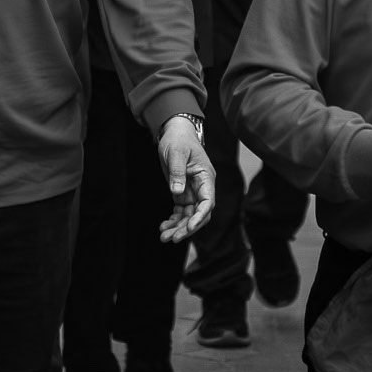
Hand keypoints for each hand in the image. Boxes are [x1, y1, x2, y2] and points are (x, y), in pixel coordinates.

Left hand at [156, 116, 214, 241]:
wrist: (175, 132)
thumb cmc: (178, 139)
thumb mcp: (176, 153)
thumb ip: (178, 172)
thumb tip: (177, 192)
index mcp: (205, 177)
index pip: (208, 202)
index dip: (200, 217)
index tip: (188, 227)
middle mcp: (201, 187)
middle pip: (199, 214)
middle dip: (186, 228)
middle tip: (171, 238)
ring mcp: (192, 191)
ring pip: (189, 215)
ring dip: (178, 227)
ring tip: (163, 237)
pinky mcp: (182, 192)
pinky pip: (181, 211)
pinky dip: (173, 220)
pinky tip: (163, 227)